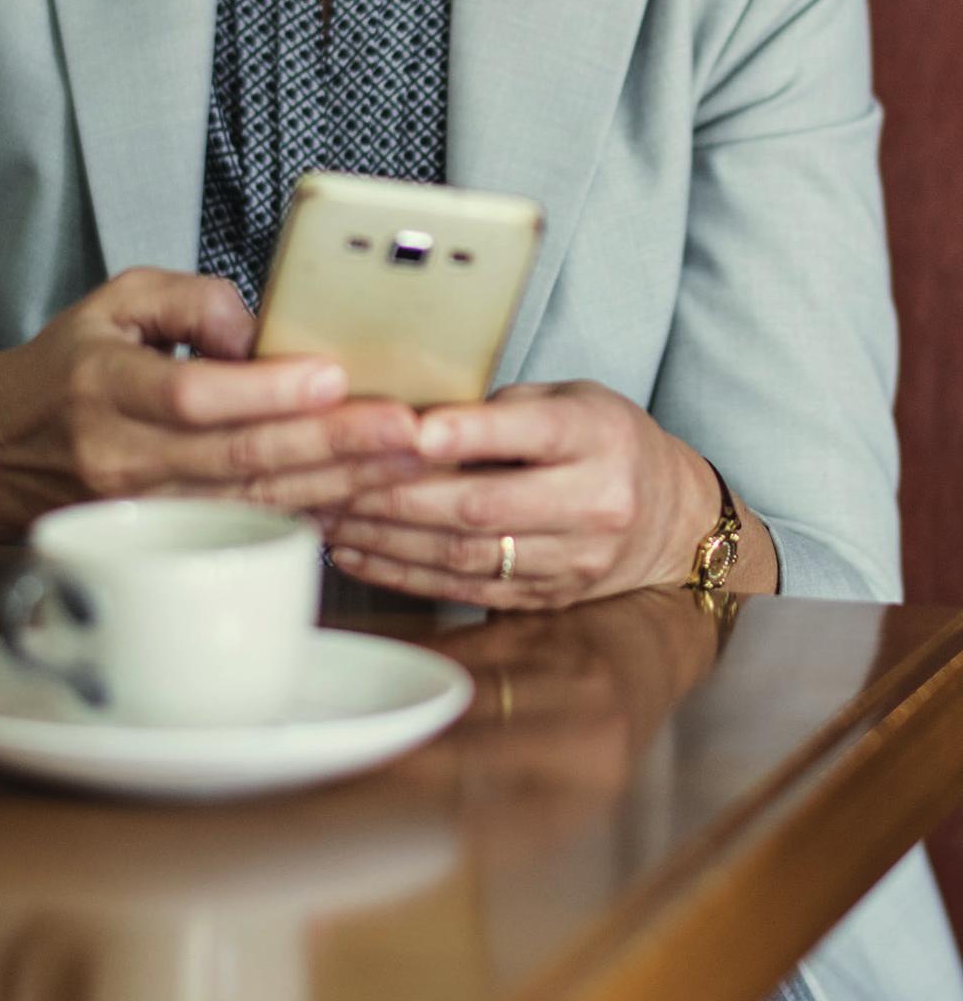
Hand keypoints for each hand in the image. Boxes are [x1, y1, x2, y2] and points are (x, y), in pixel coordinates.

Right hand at [0, 269, 423, 539]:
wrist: (1, 451)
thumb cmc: (68, 372)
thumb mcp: (113, 301)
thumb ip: (189, 299)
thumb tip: (257, 330)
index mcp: (106, 387)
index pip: (192, 397)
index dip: (265, 392)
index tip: (329, 375)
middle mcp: (125, 458)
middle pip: (240, 458)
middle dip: (333, 443)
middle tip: (406, 428)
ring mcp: (148, 510)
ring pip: (255, 501)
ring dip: (340, 483)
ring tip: (408, 460)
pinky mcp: (172, 538)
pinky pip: (252, 525)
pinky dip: (314, 512)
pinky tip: (366, 496)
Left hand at [323, 379, 725, 610]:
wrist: (670, 521)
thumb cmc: (604, 443)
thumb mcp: (573, 401)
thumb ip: (502, 408)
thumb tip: (409, 418)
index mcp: (599, 437)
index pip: (532, 434)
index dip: (470, 433)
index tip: (414, 430)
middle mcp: (594, 503)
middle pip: (485, 506)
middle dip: (401, 496)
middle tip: (336, 481)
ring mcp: (573, 560)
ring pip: (467, 555)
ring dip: (389, 539)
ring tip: (331, 518)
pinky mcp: (548, 599)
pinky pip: (464, 591)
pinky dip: (404, 574)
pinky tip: (358, 554)